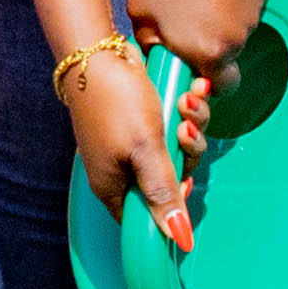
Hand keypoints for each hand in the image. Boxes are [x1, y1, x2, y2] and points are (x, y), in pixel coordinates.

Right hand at [60, 37, 197, 248]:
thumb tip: (179, 237)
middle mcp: (121, 168)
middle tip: (183, 130)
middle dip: (187, 152)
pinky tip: (190, 90)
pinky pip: (172, 125)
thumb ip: (163, 192)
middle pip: (169, 180)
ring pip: (176, 149)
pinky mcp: (140, 120)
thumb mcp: (145, 150)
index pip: (148, 217)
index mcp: (113, 185)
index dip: (171, 206)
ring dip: (190, 124)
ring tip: (187, 100)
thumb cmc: (116, 102)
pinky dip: (184, 110)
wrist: (97, 51)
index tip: (185, 180)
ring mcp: (131, 143)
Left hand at [127, 0, 265, 81]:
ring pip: (234, 34)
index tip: (189, 71)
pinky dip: (227, 3)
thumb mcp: (141, 12)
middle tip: (186, 28)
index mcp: (208, 53)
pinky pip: (241, 10)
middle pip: (226, 61)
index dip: (204, 86)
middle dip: (209, 52)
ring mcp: (251, 17)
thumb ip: (151, 43)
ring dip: (217, 24)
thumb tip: (158, 54)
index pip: (218, 90)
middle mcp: (236, 41)